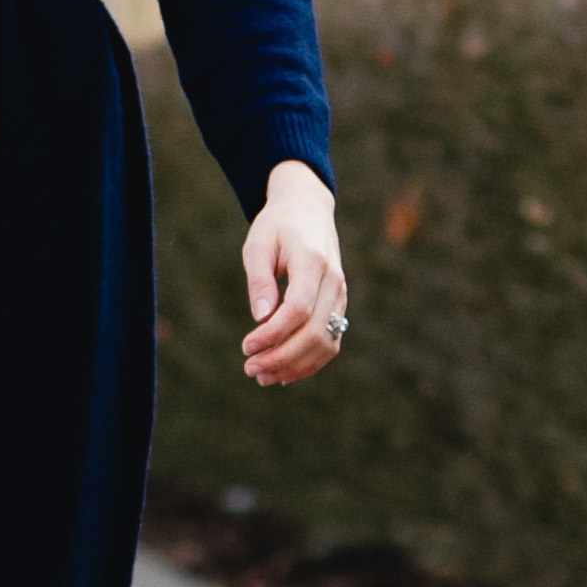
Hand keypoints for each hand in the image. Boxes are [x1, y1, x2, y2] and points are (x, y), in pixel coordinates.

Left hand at [242, 160, 346, 387]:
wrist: (308, 210)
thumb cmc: (277, 226)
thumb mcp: (258, 245)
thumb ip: (260, 281)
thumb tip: (260, 318)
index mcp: (312, 262)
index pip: (298, 309)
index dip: (273, 334)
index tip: (246, 346)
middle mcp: (334, 281)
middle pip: (314, 332)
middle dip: (281, 357)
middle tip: (249, 368)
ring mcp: (341, 295)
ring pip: (326, 343)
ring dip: (295, 366)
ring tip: (262, 376)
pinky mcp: (339, 305)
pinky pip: (331, 341)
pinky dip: (310, 362)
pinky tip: (283, 372)